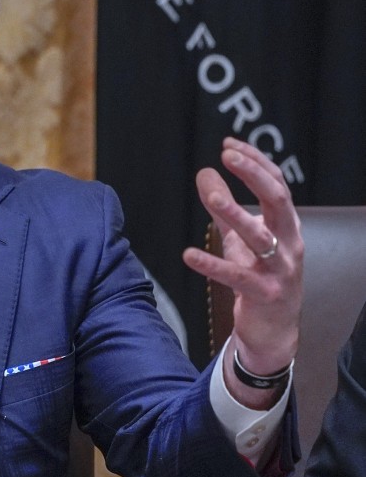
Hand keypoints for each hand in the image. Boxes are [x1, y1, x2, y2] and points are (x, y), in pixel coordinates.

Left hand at [182, 138, 303, 406]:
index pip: (278, 185)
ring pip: (261, 236)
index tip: (229, 144)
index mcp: (286, 226)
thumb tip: (204, 172)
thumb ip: (224, 207)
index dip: (256, 162)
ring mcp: (280, 270)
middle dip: (254, 175)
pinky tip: (188, 255)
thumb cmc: (258, 277)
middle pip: (278, 201)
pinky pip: (237, 277)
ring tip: (209, 194)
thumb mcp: (240, 239)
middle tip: (228, 155)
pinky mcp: (265, 294)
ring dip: (235, 213)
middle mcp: (290, 244)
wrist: (273, 332)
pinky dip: (212, 265)